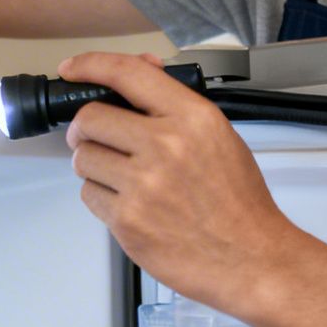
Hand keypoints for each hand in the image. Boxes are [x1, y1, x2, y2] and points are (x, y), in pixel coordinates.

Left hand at [61, 50, 310, 314]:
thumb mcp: (218, 136)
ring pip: (84, 158)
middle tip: (97, 139)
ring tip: (122, 176)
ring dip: (94, 164)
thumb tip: (141, 70)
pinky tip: (130, 204)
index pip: (127, 73)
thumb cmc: (239, 202)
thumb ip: (175, 104)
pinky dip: (102, 198)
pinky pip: (89, 195)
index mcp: (191, 118)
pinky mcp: (128, 221)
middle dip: (87, 128)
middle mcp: (165, 146)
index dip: (90, 66)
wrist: (254, 260)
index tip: (72, 70)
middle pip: (90, 119)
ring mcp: (143, 185)